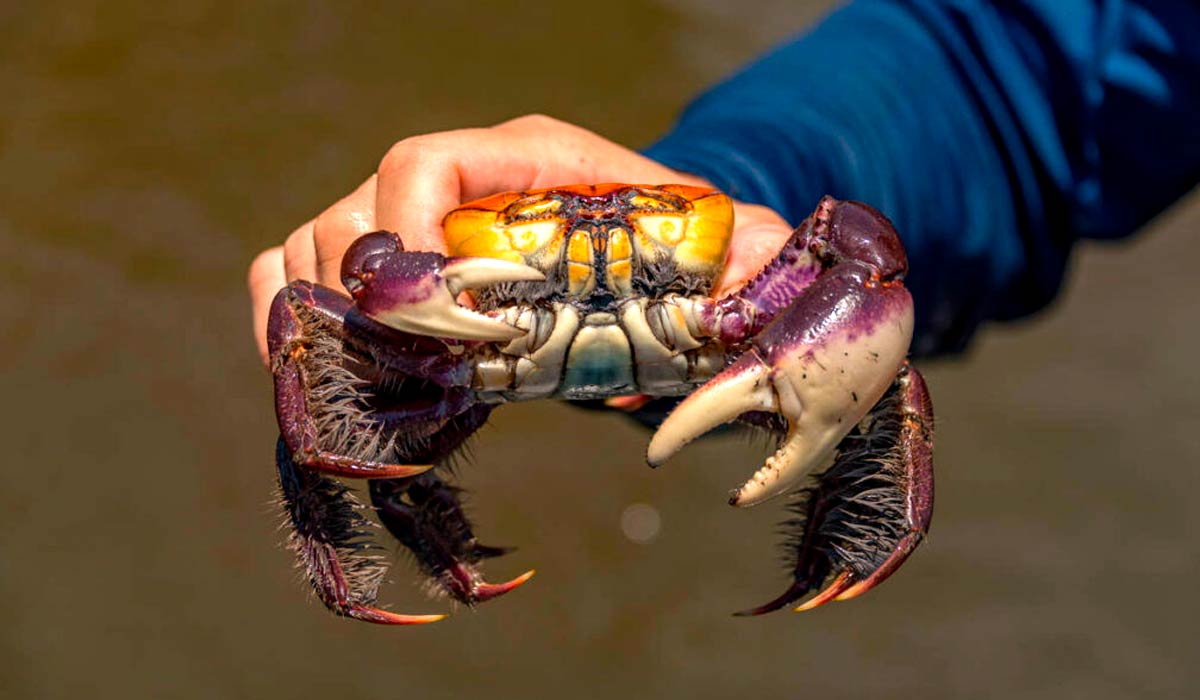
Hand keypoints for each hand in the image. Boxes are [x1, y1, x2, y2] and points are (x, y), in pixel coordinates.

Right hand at [247, 114, 791, 363]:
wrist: (629, 252)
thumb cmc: (662, 242)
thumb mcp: (704, 239)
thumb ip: (743, 251)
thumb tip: (768, 264)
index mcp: (520, 160)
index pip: (425, 159)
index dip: (407, 222)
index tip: (436, 304)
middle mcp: (446, 182)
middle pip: (352, 214)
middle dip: (370, 300)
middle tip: (416, 370)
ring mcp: (400, 224)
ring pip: (306, 246)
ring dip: (320, 318)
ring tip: (367, 382)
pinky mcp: (381, 271)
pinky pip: (285, 275)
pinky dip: (284, 321)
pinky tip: (318, 379)